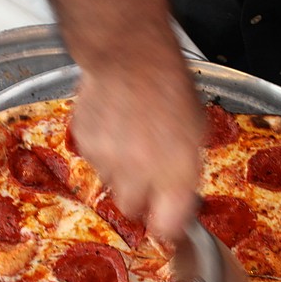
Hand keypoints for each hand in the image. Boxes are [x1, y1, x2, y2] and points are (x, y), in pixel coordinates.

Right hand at [71, 57, 203, 239]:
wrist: (129, 54)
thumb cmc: (169, 86)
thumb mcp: (195, 132)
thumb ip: (185, 171)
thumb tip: (181, 197)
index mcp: (175, 171)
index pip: (168, 226)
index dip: (169, 227)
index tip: (170, 222)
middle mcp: (140, 172)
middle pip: (133, 210)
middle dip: (140, 198)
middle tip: (147, 175)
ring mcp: (108, 159)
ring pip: (111, 184)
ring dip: (121, 171)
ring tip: (131, 138)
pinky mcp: (86, 144)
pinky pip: (94, 160)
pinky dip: (104, 150)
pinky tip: (115, 125)